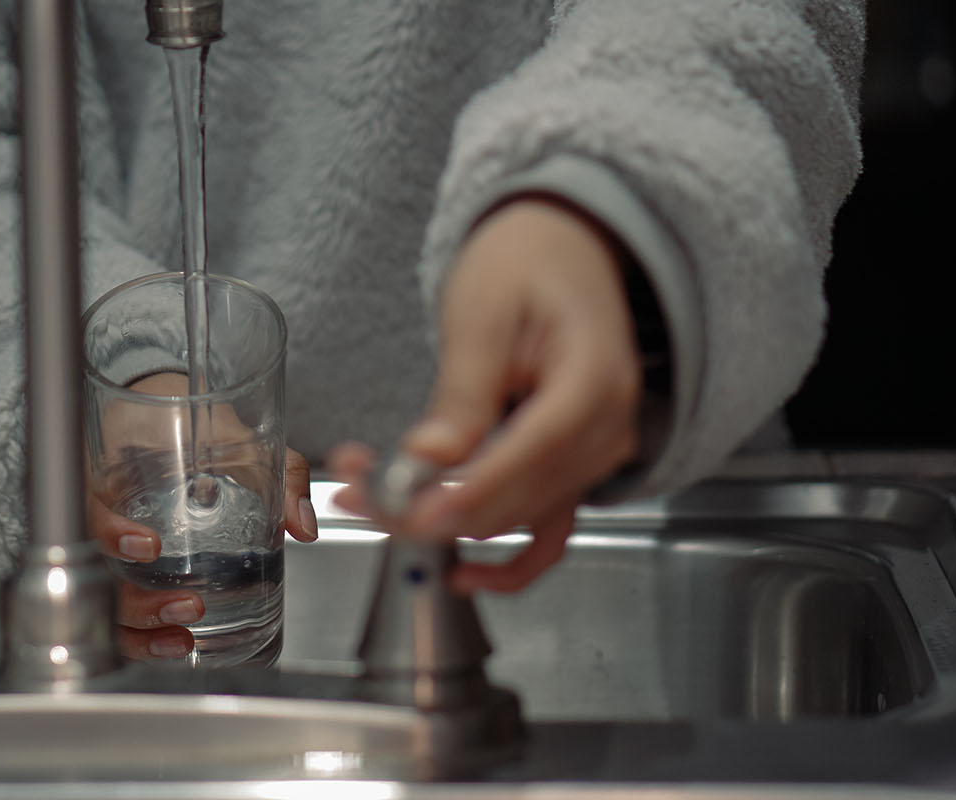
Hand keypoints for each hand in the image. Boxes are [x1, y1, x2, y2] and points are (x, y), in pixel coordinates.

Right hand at [89, 371, 315, 659]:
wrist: (169, 412)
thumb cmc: (191, 420)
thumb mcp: (237, 436)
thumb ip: (280, 472)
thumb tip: (304, 524)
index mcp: (113, 475)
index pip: (89, 509)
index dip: (110, 533)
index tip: (149, 546)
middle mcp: (105, 516)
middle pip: (95, 572)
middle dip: (138, 603)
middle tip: (190, 607)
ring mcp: (113, 549)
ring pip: (104, 604)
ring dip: (139, 632)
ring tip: (183, 640)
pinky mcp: (129, 572)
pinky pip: (123, 612)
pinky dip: (145, 638)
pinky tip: (178, 646)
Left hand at [332, 197, 640, 592]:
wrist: (568, 247)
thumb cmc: (528, 263)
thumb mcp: (483, 316)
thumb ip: (462, 396)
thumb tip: (429, 461)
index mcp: (592, 384)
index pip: (525, 458)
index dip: (460, 493)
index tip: (398, 508)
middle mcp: (605, 433)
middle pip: (512, 501)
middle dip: (425, 506)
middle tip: (350, 490)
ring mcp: (593, 458)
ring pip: (514, 519)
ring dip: (441, 521)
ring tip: (364, 494)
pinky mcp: (572, 469)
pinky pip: (548, 534)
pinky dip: (509, 563)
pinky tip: (460, 575)